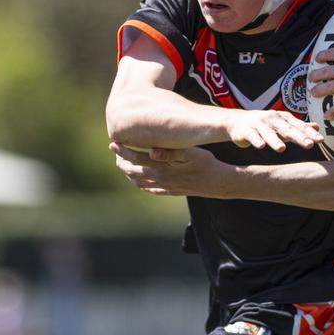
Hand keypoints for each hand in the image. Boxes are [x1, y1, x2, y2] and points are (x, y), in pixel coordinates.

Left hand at [111, 143, 227, 196]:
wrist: (220, 183)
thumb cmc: (207, 164)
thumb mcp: (192, 153)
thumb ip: (171, 152)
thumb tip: (152, 151)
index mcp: (163, 168)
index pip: (136, 159)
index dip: (123, 151)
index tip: (113, 143)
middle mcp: (161, 179)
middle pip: (132, 173)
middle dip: (121, 161)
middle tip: (116, 150)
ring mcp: (166, 187)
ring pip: (139, 182)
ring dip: (128, 173)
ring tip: (123, 163)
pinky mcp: (172, 191)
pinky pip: (150, 189)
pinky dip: (140, 184)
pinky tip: (139, 180)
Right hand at [226, 109, 322, 150]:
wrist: (237, 121)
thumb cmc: (264, 124)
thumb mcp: (282, 124)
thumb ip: (299, 126)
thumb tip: (317, 127)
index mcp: (283, 118)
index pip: (299, 126)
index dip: (310, 133)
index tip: (321, 140)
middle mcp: (273, 120)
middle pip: (287, 129)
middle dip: (298, 137)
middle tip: (309, 144)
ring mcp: (259, 125)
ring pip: (268, 133)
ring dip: (275, 140)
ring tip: (282, 149)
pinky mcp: (246, 131)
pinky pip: (252, 136)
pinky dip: (256, 140)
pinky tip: (261, 146)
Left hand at [308, 17, 333, 119]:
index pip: (330, 53)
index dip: (321, 56)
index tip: (317, 59)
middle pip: (325, 72)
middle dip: (315, 76)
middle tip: (311, 78)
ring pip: (329, 88)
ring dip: (318, 91)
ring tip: (313, 93)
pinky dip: (333, 111)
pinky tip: (327, 116)